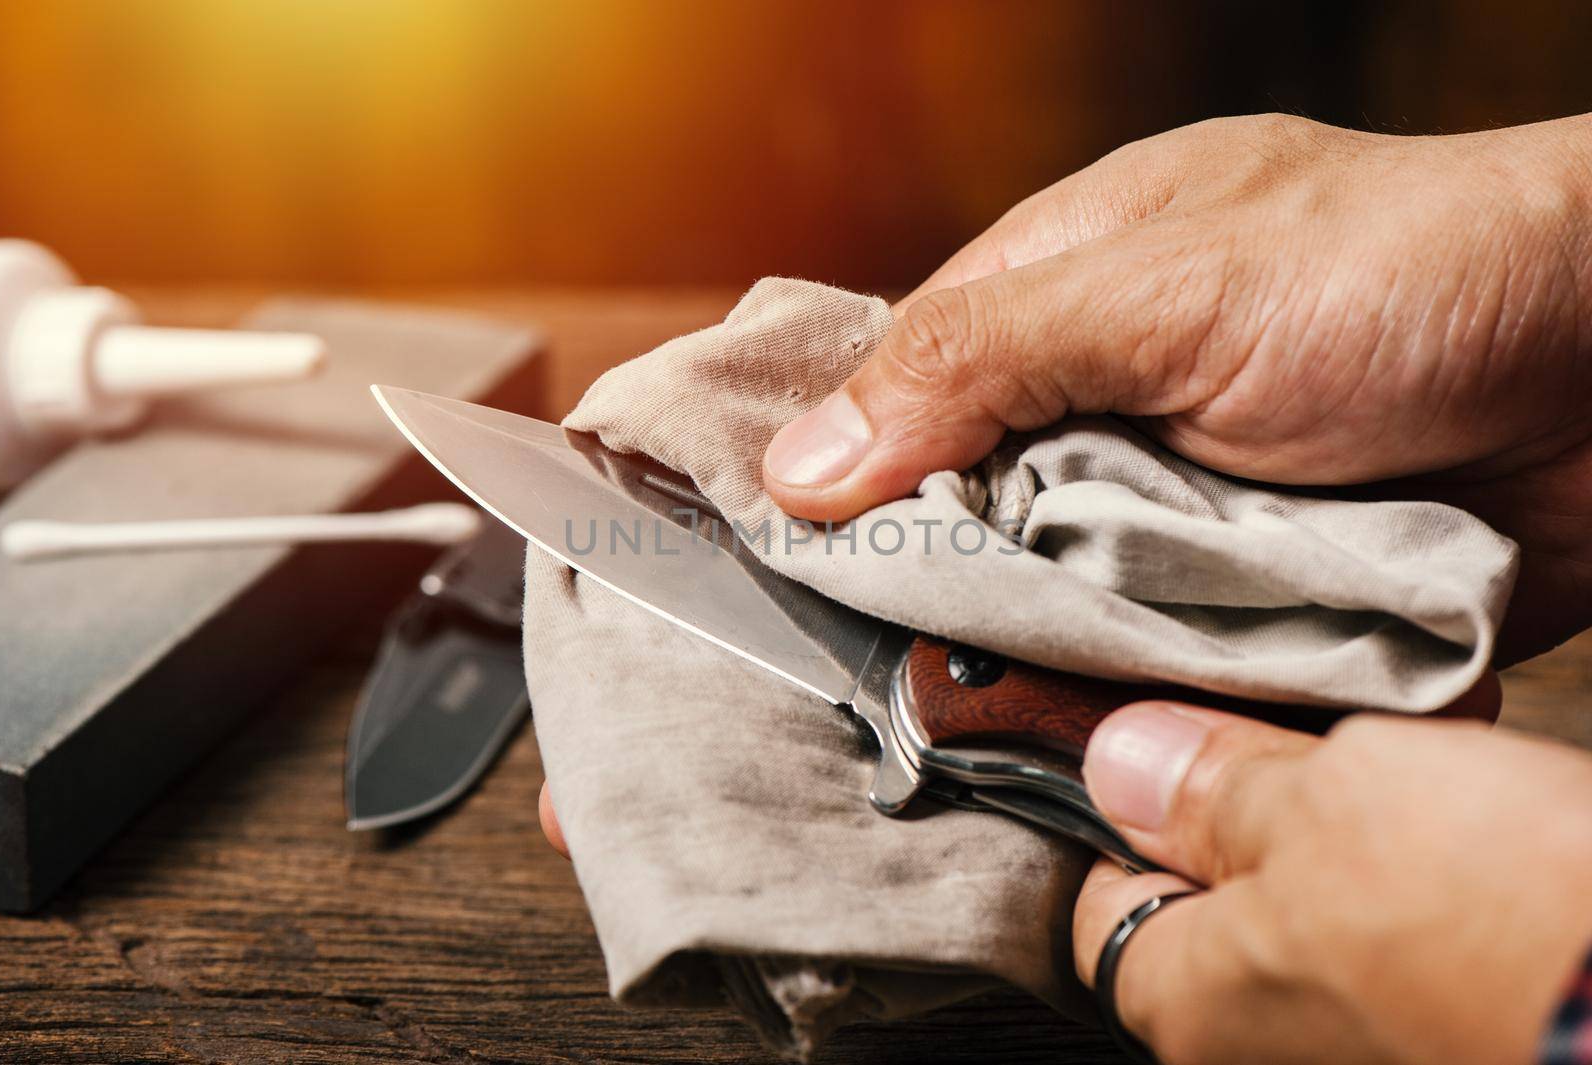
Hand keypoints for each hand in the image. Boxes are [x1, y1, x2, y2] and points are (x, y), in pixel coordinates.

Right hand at [760, 113, 1591, 662]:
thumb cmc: (1411, 276)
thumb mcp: (1172, 290)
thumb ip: (983, 360)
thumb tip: (801, 461)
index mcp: (1064, 295)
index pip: (900, 392)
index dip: (837, 480)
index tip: (778, 577)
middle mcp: (1107, 407)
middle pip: (968, 519)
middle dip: (940, 595)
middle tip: (887, 682)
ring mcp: (1178, 510)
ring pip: (1055, 609)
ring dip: (1042, 660)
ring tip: (987, 728)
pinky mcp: (1247, 599)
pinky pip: (1152, 662)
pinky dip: (1134, 697)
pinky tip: (1096, 739)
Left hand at [1073, 704, 1591, 1064]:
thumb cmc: (1510, 922)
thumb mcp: (1334, 800)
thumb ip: (1215, 789)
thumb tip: (1124, 763)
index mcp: (1196, 1008)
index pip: (1100, 900)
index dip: (1128, 808)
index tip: (1175, 740)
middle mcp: (1268, 1053)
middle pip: (1223, 898)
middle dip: (1267, 798)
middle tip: (1315, 728)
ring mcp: (1369, 1049)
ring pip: (1327, 904)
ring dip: (1364, 815)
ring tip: (1423, 752)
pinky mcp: (1454, 1027)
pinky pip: (1412, 932)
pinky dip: (1435, 858)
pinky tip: (1479, 794)